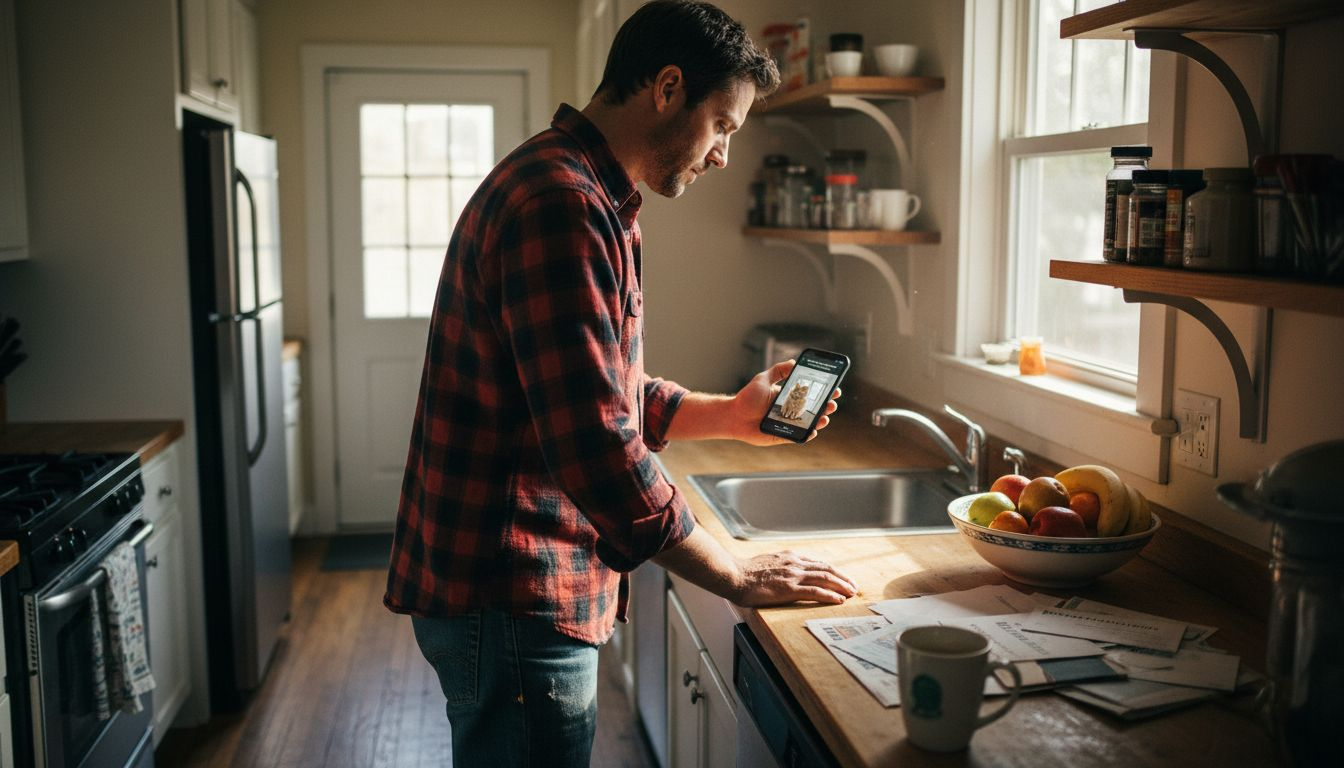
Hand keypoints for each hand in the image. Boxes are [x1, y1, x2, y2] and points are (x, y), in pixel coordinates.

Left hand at [730, 360, 840, 445]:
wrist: (733, 416)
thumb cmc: (746, 398)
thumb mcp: (763, 379)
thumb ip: (778, 370)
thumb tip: (794, 362)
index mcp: (788, 397)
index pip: (810, 394)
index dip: (823, 392)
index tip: (834, 388)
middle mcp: (790, 410)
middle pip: (813, 409)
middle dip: (826, 406)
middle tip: (832, 403)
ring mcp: (787, 424)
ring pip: (808, 423)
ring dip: (820, 421)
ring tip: (825, 417)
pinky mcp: (782, 436)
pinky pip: (798, 437)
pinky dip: (807, 435)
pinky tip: (813, 431)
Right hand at [730, 550, 858, 606]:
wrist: (734, 575)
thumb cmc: (745, 572)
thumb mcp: (767, 562)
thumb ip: (780, 565)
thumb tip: (785, 572)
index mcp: (789, 557)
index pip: (817, 563)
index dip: (833, 571)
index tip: (842, 578)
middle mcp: (794, 563)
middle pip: (826, 569)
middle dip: (843, 578)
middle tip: (854, 586)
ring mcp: (792, 576)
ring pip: (825, 578)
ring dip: (841, 586)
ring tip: (852, 593)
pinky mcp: (789, 589)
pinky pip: (815, 591)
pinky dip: (829, 595)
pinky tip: (839, 600)